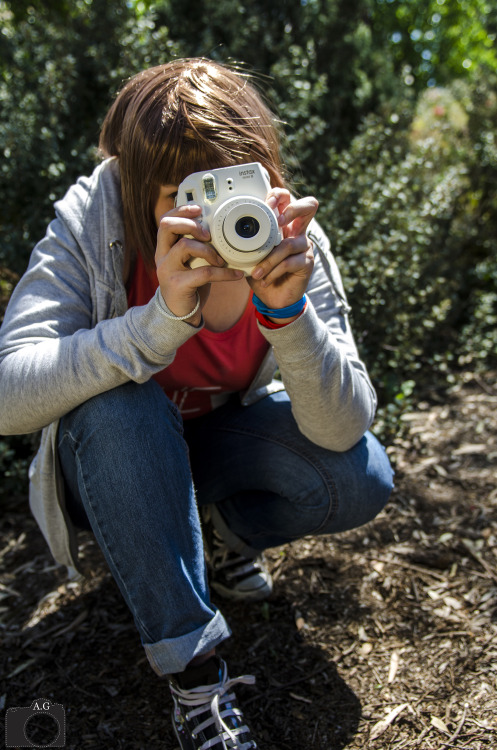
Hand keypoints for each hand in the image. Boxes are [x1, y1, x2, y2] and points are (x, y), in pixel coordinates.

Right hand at [155, 204, 243, 324]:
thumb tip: (217, 231)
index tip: (199, 209)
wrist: (178, 314)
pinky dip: (224, 274)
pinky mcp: (178, 284)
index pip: (166, 220)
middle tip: (208, 235)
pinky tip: (236, 275)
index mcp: (164, 248)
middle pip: (168, 226)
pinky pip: (204, 273)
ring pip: (185, 247)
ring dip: (209, 251)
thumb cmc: (188, 285)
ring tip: (221, 260)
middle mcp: (162, 256)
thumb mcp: (189, 263)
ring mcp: (167, 270)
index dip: (181, 211)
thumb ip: (195, 247)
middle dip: (192, 225)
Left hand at [248, 189, 317, 321]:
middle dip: (292, 209)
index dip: (280, 195)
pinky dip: (273, 272)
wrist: (274, 298)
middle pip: (309, 206)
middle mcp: (298, 232)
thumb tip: (225, 232)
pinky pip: (289, 263)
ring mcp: (305, 247)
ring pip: (288, 244)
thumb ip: (245, 242)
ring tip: (256, 272)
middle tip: (277, 221)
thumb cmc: (263, 273)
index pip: (288, 199)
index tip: (266, 204)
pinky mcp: (307, 263)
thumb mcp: (250, 255)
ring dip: (268, 260)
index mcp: (284, 225)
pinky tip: (265, 280)